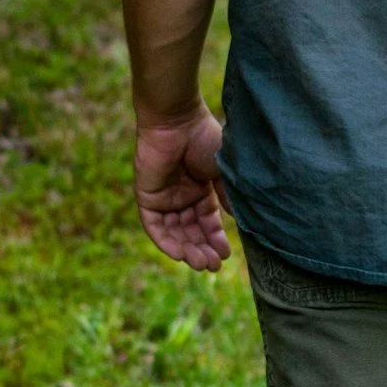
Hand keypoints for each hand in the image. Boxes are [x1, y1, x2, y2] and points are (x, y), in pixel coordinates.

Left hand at [134, 105, 229, 271]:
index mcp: (200, 189)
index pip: (207, 222)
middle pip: (191, 231)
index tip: (227, 255)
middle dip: (203, 249)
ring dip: (187, 250)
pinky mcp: (147, 197)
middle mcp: (182, 196)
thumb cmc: (204, 139)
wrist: (177, 121)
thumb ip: (228, 197)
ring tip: (202, 263)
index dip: (216, 239)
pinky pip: (155, 227)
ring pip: (175, 233)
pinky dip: (166, 242)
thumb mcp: (223, 172)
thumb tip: (239, 222)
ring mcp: (164, 198)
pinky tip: (180, 254)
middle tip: (214, 265)